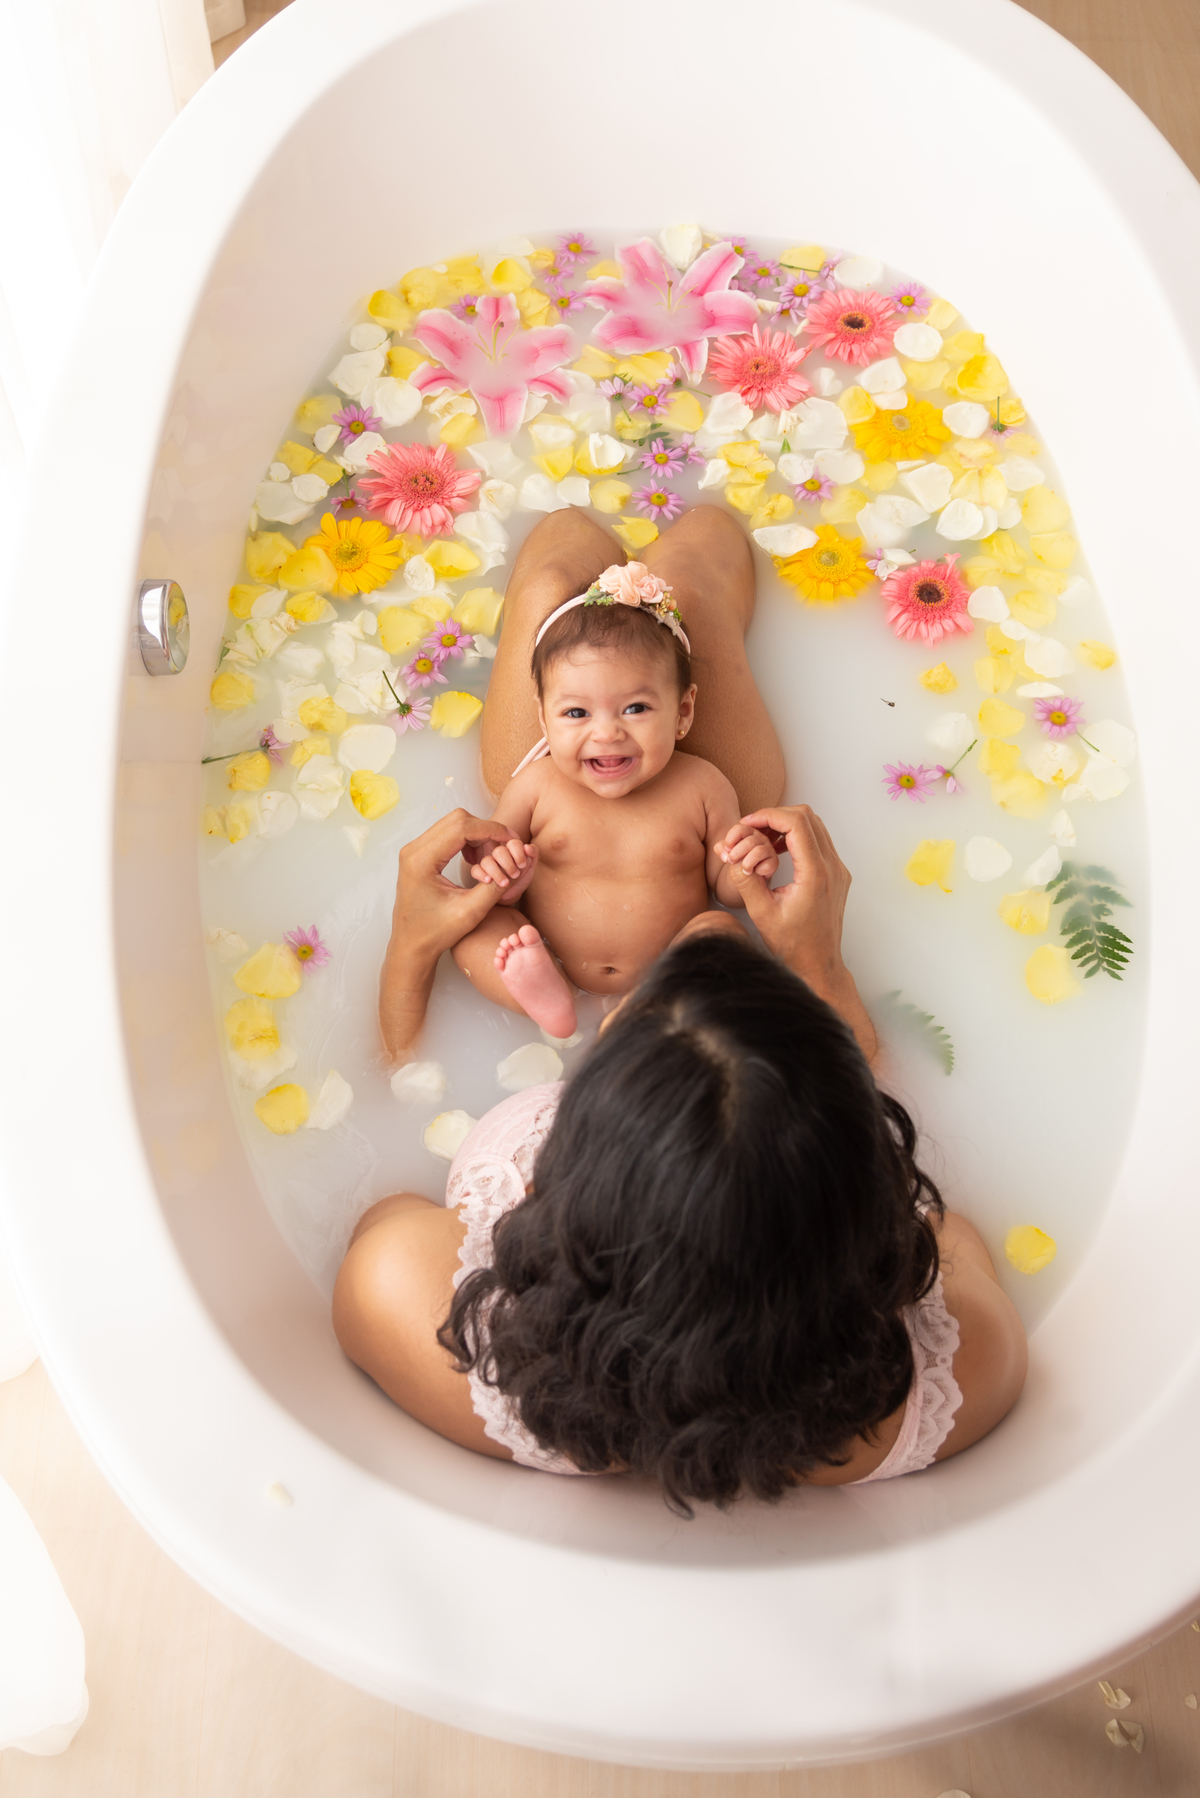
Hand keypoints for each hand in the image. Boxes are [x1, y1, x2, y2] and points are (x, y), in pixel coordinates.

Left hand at [394, 809, 520, 958]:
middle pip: (457, 819)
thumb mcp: (470, 912)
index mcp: (421, 861)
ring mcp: (414, 850)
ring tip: (489, 858)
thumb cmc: (436, 933)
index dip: (491, 829)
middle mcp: (414, 850)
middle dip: (485, 830)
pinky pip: (447, 834)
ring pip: (453, 824)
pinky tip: (475, 860)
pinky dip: (467, 841)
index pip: (461, 828)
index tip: (512, 839)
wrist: (411, 945)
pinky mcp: (419, 854)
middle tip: (503, 849)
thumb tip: (516, 867)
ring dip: (477, 835)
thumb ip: (494, 888)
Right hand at [464, 834, 537, 904]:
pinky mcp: (479, 872)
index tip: (522, 865)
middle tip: (515, 875)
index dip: (518, 853)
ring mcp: (488, 862)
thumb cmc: (522, 876)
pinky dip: (481, 875)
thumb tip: (527, 847)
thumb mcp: (531, 865)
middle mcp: (498, 853)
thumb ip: (533, 853)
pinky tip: (489, 881)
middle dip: (508, 864)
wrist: (514, 891)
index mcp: (511, 848)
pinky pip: (475, 870)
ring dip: (496, 872)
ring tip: (505, 883)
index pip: (513, 843)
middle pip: (499, 851)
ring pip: (486, 861)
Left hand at [718, 822, 778, 880]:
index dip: (731, 839)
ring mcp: (768, 849)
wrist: (744, 878)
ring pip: (759, 852)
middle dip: (736, 854)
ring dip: (747, 863)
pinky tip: (755, 872)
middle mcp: (760, 838)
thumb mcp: (725, 853)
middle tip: (731, 861)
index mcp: (747, 832)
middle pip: (749, 841)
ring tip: (743, 870)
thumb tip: (725, 853)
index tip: (727, 849)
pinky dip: (759, 871)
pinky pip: (767, 865)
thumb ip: (721, 849)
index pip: (740, 828)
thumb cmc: (736, 862)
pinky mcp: (774, 861)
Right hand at [725, 805, 875, 1065]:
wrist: (818, 965)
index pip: (796, 823)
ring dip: (786, 825)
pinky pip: (818, 841)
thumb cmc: (791, 945)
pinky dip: (796, 838)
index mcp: (815, 874)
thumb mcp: (761, 914)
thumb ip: (746, 881)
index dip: (768, 816)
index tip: (747, 823)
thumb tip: (731, 855)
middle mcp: (832, 868)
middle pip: (807, 817)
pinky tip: (776, 852)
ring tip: (760, 840)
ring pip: (815, 826)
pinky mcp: (837, 874)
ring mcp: (838, 870)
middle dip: (776, 816)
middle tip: (751, 829)